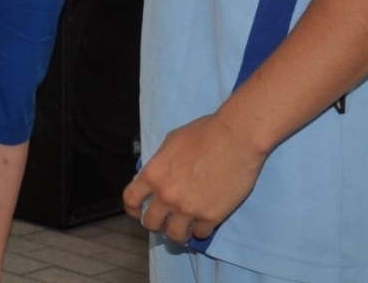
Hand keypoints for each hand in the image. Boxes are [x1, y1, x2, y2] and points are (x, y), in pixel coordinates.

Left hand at [124, 112, 267, 244]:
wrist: (236, 137)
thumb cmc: (205, 132)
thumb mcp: (171, 142)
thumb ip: (159, 164)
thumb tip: (154, 178)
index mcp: (153, 174)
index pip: (131, 200)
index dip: (132, 209)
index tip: (137, 212)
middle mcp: (166, 195)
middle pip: (150, 223)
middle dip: (156, 223)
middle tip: (165, 220)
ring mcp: (188, 209)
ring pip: (174, 235)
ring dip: (177, 232)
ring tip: (184, 227)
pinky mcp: (211, 216)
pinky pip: (200, 233)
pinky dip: (200, 229)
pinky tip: (204, 222)